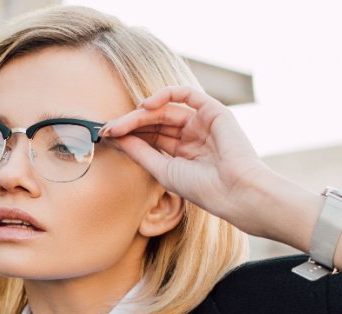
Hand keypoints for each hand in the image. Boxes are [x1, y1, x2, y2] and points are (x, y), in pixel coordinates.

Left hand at [100, 85, 271, 231]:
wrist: (235, 192)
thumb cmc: (203, 189)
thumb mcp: (163, 170)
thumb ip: (140, 152)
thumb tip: (115, 139)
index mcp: (183, 152)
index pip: (150, 136)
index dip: (128, 135)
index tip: (106, 137)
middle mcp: (193, 135)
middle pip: (154, 122)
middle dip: (130, 124)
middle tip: (107, 129)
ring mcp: (203, 122)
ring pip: (165, 109)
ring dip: (140, 113)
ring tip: (120, 124)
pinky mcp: (213, 111)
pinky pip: (186, 94)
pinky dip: (164, 94)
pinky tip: (145, 106)